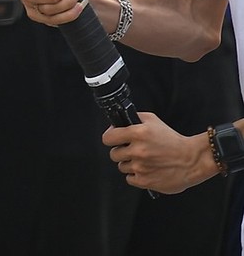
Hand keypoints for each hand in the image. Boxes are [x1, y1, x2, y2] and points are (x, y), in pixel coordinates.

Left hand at [104, 114, 220, 192]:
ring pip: (122, 167)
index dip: (111, 139)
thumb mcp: (153, 121)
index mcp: (137, 133)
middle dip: (122, 152)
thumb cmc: (174, 140)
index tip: (114, 140)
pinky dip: (136, 176)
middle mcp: (137, 150)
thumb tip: (117, 123)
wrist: (193, 159)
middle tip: (134, 151)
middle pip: (114, 154)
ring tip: (144, 161)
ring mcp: (141, 167)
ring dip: (130, 164)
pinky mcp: (145, 181)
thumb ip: (134, 119)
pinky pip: (130, 179)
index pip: (107, 138)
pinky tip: (146, 170)